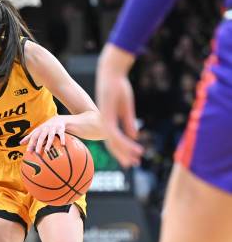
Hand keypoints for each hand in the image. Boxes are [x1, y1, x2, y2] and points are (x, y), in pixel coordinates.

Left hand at [21, 115, 66, 153]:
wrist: (57, 119)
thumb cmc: (44, 128)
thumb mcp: (37, 131)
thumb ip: (29, 137)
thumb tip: (20, 143)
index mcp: (39, 130)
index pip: (33, 137)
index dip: (30, 143)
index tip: (28, 151)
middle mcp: (45, 129)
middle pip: (41, 137)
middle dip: (38, 144)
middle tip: (37, 153)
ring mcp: (53, 129)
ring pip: (50, 136)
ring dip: (49, 143)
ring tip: (47, 150)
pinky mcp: (60, 129)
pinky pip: (61, 134)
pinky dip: (62, 139)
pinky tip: (62, 145)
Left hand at [96, 44, 143, 167]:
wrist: (111, 75)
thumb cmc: (118, 88)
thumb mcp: (126, 108)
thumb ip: (128, 122)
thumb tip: (133, 136)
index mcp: (109, 122)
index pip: (115, 141)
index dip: (123, 150)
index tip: (131, 158)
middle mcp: (106, 124)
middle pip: (113, 145)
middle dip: (122, 156)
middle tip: (131, 165)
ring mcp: (106, 122)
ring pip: (114, 143)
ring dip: (125, 153)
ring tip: (134, 161)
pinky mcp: (108, 118)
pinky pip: (116, 135)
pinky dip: (126, 143)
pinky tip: (134, 148)